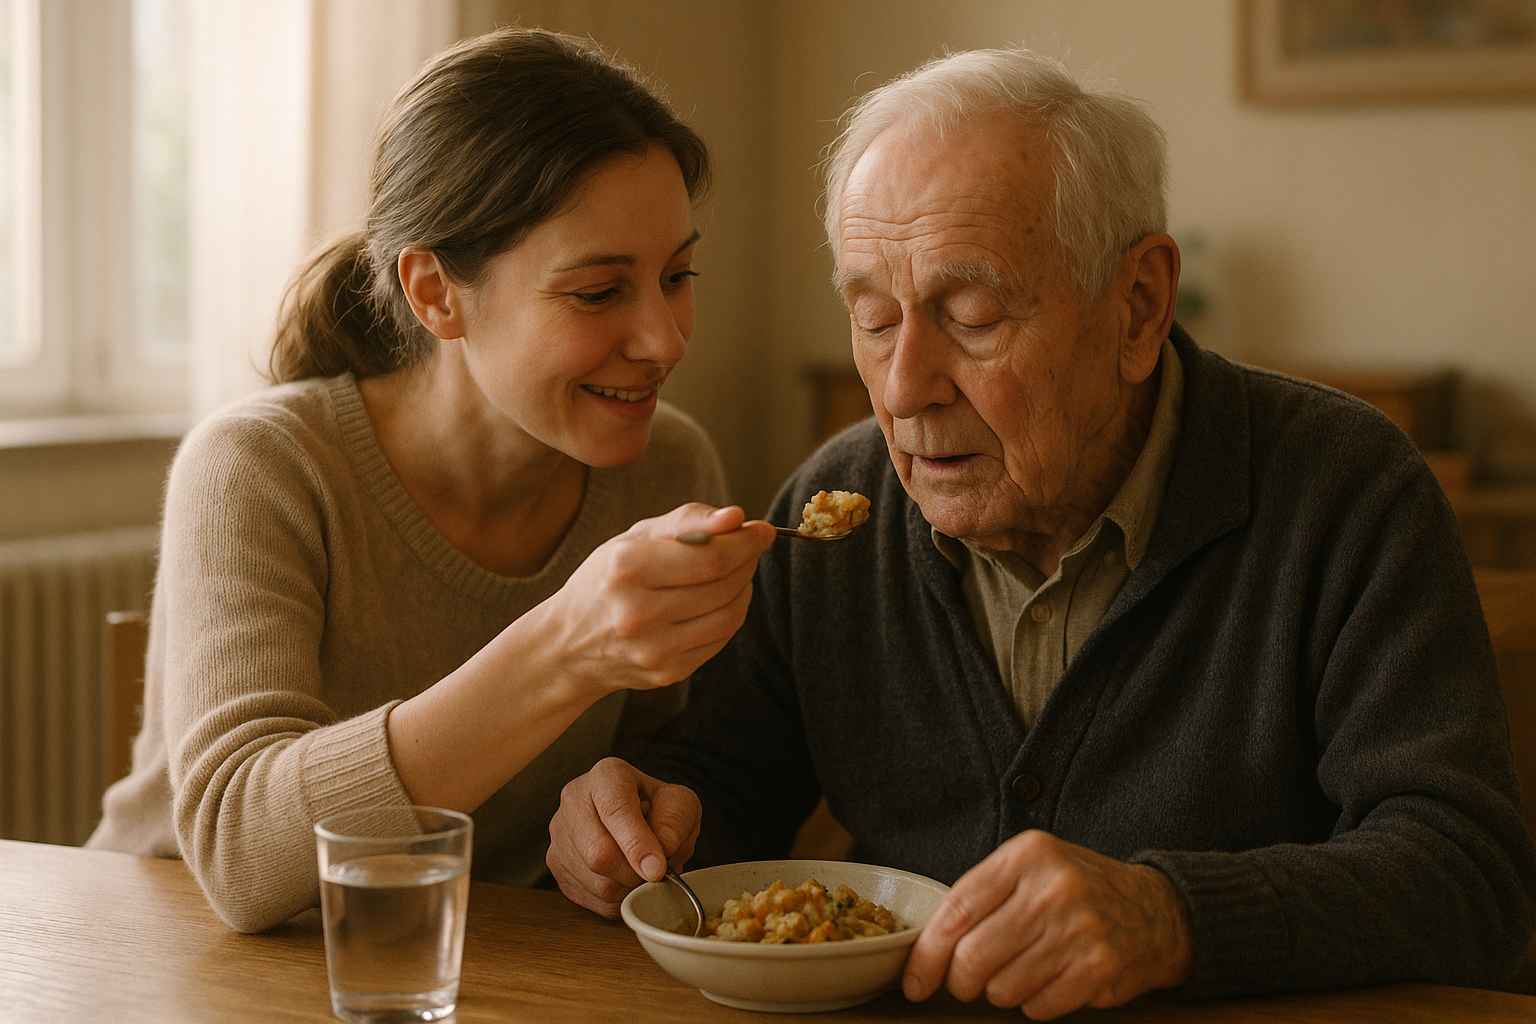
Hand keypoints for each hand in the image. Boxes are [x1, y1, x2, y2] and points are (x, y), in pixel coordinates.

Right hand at [536, 503, 774, 698]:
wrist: (568, 645)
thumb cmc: (606, 580)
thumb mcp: (634, 538)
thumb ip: (688, 521)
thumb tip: (737, 517)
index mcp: (626, 568)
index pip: (710, 556)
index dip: (745, 542)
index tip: (762, 530)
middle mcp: (638, 612)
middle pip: (724, 585)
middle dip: (747, 561)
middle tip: (749, 547)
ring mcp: (654, 649)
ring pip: (730, 615)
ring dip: (744, 588)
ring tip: (734, 572)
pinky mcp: (668, 673)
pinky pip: (720, 640)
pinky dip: (730, 615)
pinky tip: (719, 600)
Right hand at [547, 757, 701, 917]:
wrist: (640, 815)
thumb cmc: (658, 807)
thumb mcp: (680, 803)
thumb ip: (674, 823)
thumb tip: (657, 859)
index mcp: (607, 775)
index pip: (615, 810)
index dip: (637, 844)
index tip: (657, 869)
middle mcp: (574, 800)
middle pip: (598, 853)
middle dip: (634, 873)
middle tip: (656, 872)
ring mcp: (559, 834)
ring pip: (595, 881)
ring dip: (628, 888)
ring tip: (640, 869)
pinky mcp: (555, 865)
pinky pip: (590, 898)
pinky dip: (616, 899)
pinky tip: (625, 879)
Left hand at [902, 830, 1192, 1019]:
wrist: (1156, 912)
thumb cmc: (1078, 891)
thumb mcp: (1031, 868)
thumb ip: (982, 896)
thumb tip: (927, 953)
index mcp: (1027, 855)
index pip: (957, 910)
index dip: (927, 954)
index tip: (914, 982)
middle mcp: (1052, 889)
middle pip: (972, 958)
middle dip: (960, 982)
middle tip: (966, 983)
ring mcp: (1078, 930)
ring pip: (1001, 988)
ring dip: (1000, 992)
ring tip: (1022, 971)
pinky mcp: (1098, 970)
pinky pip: (1036, 1008)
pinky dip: (1034, 1004)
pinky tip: (1051, 980)